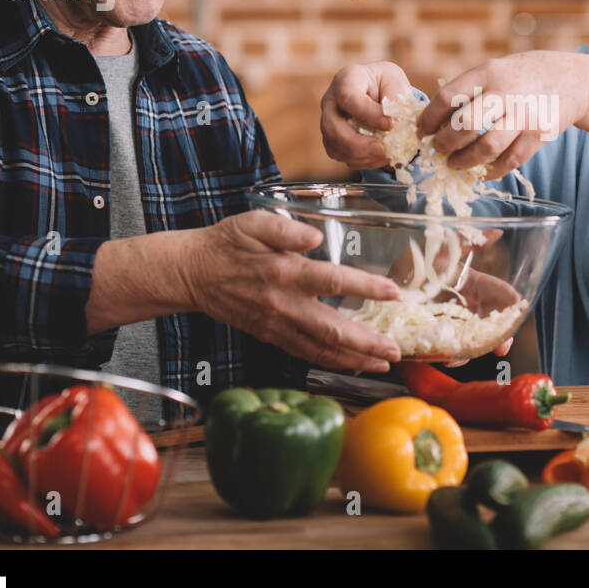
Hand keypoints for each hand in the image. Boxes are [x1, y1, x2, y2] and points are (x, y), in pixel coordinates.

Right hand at [182, 210, 402, 371]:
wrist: (191, 273)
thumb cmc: (227, 243)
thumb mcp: (253, 224)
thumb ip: (285, 229)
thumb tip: (315, 236)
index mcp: (283, 272)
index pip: (332, 281)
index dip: (365, 288)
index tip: (393, 292)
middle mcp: (283, 304)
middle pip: (332, 329)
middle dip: (367, 342)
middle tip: (396, 350)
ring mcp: (276, 325)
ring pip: (321, 349)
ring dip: (355, 359)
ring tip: (383, 363)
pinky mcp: (270, 336)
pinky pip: (305, 353)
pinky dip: (331, 361)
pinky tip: (353, 364)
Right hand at [320, 61, 412, 168]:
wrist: (380, 92)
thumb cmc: (387, 84)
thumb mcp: (396, 82)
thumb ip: (396, 99)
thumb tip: (395, 123)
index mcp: (346, 79)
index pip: (348, 98)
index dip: (368, 115)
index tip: (390, 124)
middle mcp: (331, 100)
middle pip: (331, 126)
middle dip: (358, 144)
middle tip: (382, 149)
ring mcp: (328, 120)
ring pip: (333, 145)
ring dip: (360, 156)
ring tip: (385, 155)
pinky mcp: (332, 138)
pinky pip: (339, 155)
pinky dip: (360, 161)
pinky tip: (379, 157)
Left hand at [384, 228, 518, 367]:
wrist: (388, 279)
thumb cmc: (416, 260)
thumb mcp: (440, 246)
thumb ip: (467, 240)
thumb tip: (498, 232)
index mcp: (472, 284)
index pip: (498, 294)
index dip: (509, 302)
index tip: (515, 309)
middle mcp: (465, 305)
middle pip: (490, 323)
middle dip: (499, 337)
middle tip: (501, 347)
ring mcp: (451, 321)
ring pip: (471, 340)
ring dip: (471, 351)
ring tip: (463, 356)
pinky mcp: (434, 335)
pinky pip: (448, 348)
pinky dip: (450, 355)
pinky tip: (446, 357)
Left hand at [416, 51, 588, 178]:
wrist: (572, 79)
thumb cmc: (521, 77)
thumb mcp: (494, 70)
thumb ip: (469, 90)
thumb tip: (433, 121)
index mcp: (487, 73)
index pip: (448, 97)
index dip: (429, 118)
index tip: (422, 131)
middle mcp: (506, 92)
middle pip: (465, 124)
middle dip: (445, 143)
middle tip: (437, 150)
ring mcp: (525, 114)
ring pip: (487, 147)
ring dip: (465, 161)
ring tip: (454, 164)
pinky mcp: (540, 134)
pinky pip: (511, 160)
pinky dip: (492, 171)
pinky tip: (481, 172)